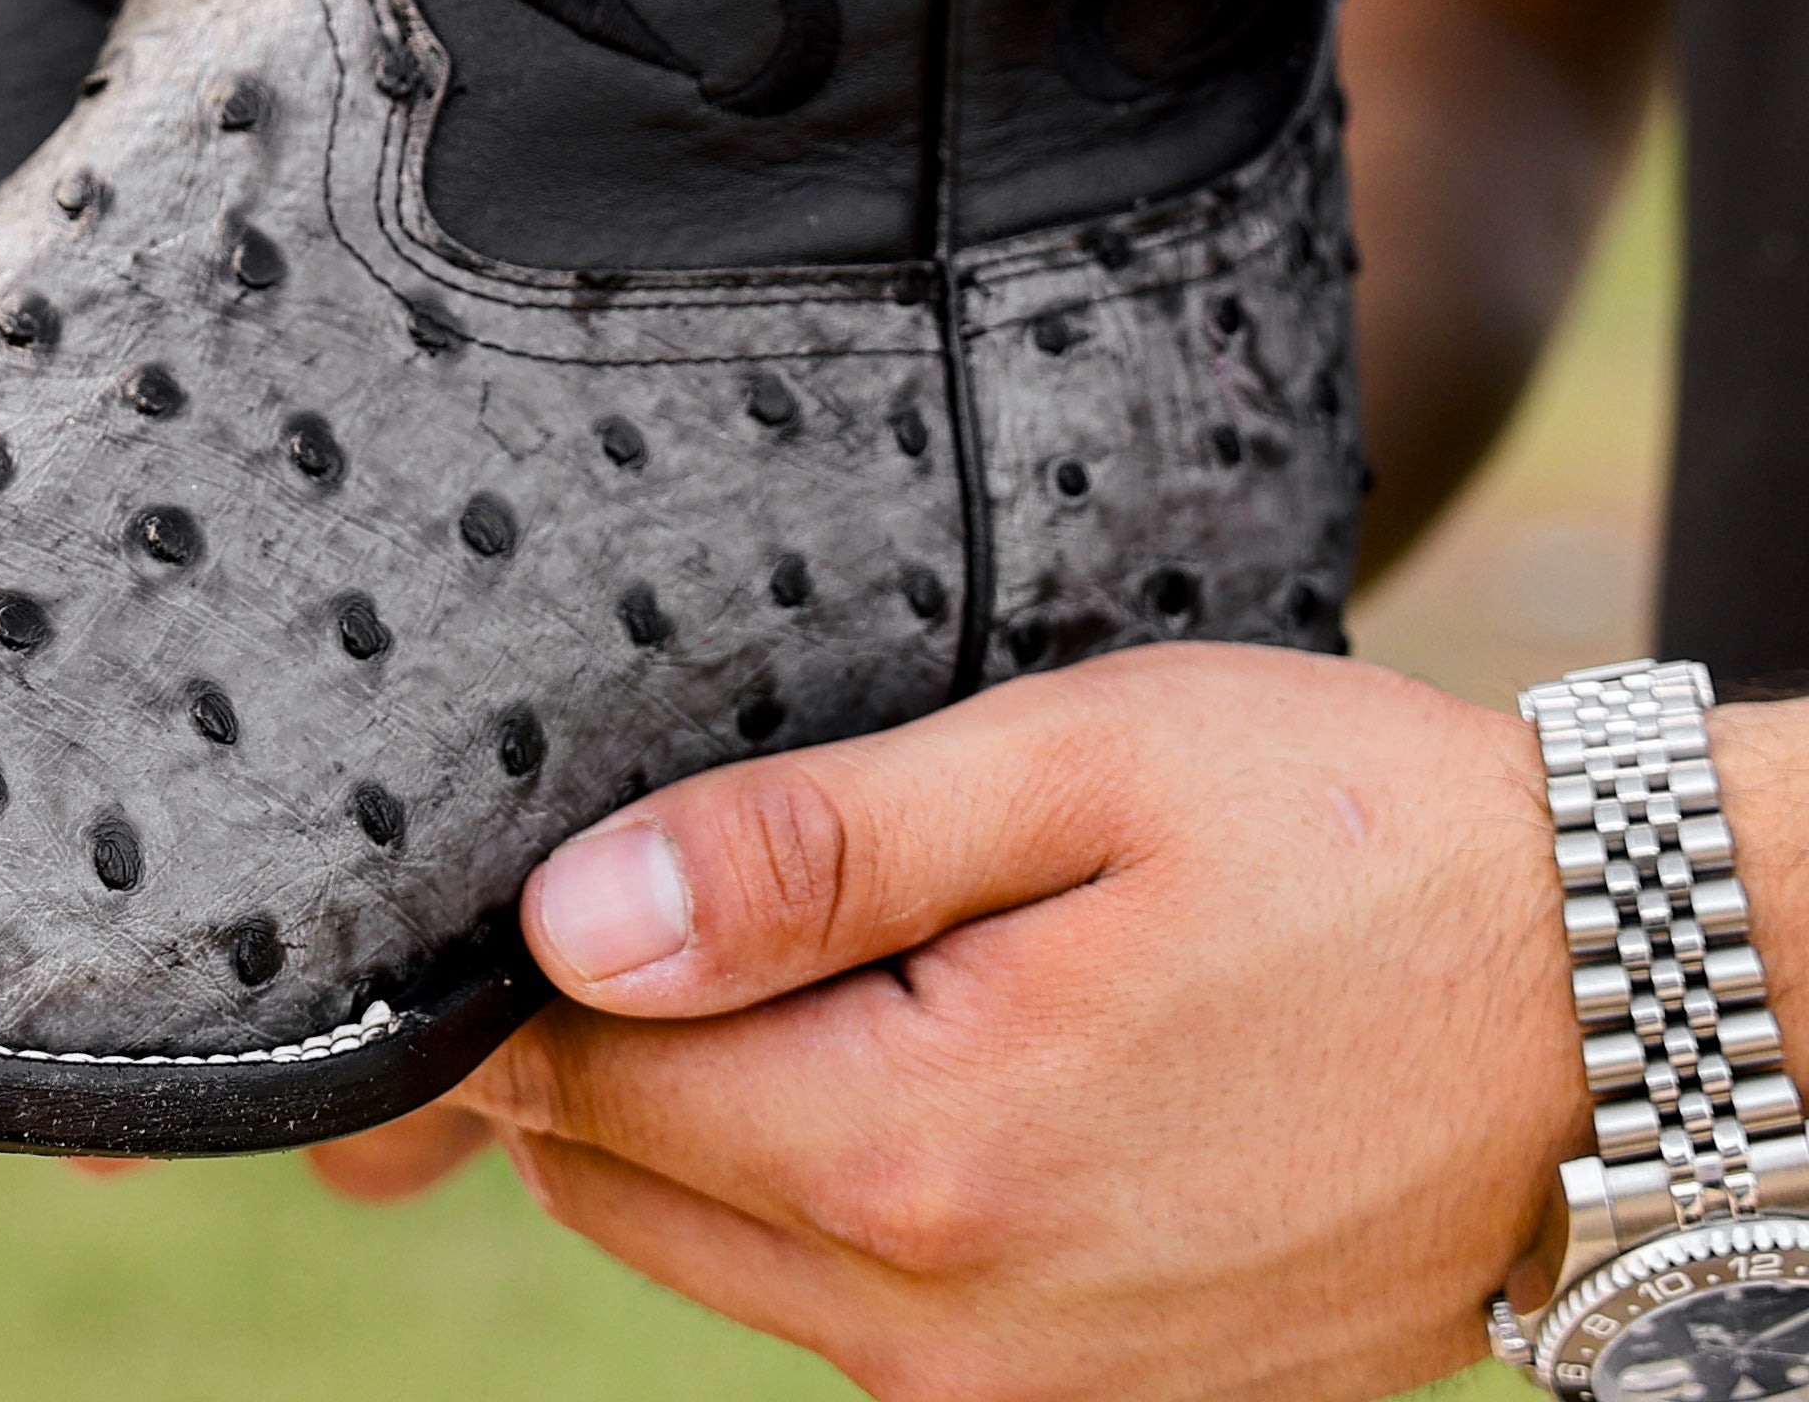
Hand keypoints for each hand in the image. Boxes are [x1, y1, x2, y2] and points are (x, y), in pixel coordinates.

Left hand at [306, 643, 1710, 1401]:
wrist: (1613, 1000)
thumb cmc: (1338, 834)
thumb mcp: (1063, 773)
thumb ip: (800, 857)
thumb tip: (561, 924)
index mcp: (922, 1160)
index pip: (573, 1090)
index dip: (503, 975)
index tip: (500, 864)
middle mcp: (958, 1330)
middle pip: (625, 1191)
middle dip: (583, 1050)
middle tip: (635, 880)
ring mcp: (1037, 1394)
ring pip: (727, 1260)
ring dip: (702, 1118)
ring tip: (767, 942)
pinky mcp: (1105, 1399)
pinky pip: (864, 1310)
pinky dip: (820, 1186)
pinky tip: (887, 1043)